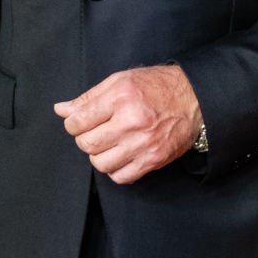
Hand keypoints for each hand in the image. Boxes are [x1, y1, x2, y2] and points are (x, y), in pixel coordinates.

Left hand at [54, 63, 201, 183]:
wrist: (195, 100)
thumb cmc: (157, 87)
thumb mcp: (121, 80)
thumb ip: (89, 97)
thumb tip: (62, 110)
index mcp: (121, 97)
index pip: (78, 121)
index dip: (73, 123)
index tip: (81, 122)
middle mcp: (131, 122)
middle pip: (87, 144)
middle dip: (85, 139)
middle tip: (97, 131)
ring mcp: (142, 144)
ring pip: (100, 163)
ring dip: (99, 155)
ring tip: (109, 144)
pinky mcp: (152, 160)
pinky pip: (121, 176)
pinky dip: (116, 169)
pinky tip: (121, 155)